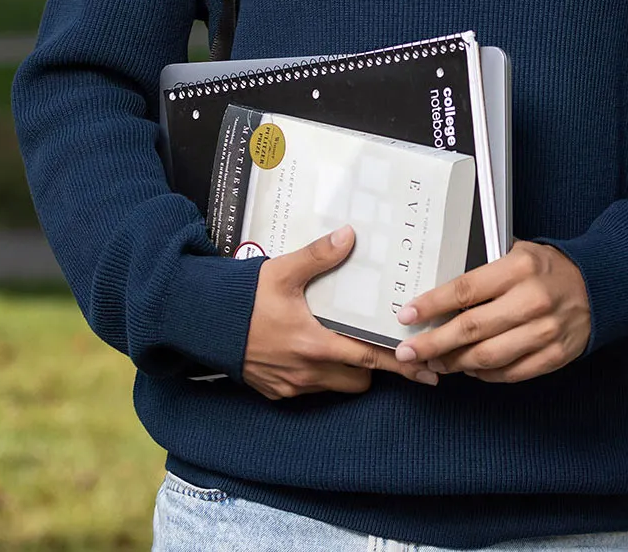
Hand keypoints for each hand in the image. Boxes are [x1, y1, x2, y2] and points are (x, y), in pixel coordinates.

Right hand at [242, 225, 440, 399]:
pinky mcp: (276, 391)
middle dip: (375, 368)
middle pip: (358, 380)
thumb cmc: (243, 297)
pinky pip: (311, 390)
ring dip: (349, 372)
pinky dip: (322, 375)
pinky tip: (319, 353)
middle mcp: (306, 372)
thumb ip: (318, 256)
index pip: (369, 359)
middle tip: (391, 350)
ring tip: (355, 347)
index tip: (426, 369)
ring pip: (336, 386)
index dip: (400, 364)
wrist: (201, 322)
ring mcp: (290, 386)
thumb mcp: (282, 271)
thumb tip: (350, 235)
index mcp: (314, 344)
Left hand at [393, 241, 590, 383]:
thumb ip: (486, 267)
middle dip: (433, 343)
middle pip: (471, 329)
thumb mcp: (519, 251)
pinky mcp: (554, 356)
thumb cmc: (549, 268)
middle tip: (408, 352)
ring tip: (433, 362)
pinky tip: (467, 369)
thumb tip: (439, 285)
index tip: (405, 315)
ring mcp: (544, 332)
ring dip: (454, 363)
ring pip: (487, 357)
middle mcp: (531, 301)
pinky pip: (509, 374)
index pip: (465, 289)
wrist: (601, 287)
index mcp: (519, 268)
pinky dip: (483, 375)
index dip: (432, 305)